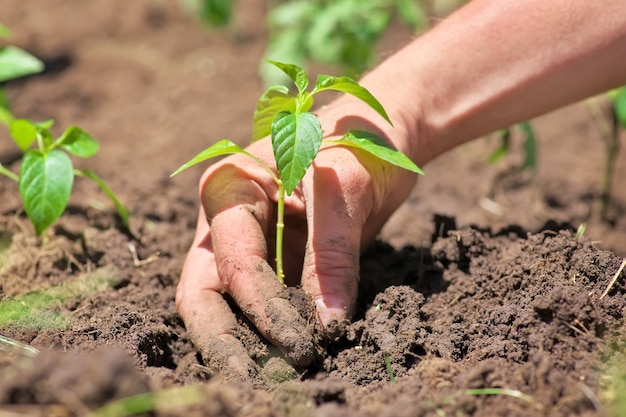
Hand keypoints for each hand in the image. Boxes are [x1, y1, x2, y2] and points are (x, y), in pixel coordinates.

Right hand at [176, 102, 417, 380]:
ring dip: (247, 344)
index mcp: (229, 187)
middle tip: (258, 383)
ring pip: (224, 306)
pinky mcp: (273, 264)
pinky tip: (291, 358)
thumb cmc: (358, 143)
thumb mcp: (347, 188)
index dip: (263, 306)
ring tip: (275, 380)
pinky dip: (271, 334)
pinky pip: (260, 306)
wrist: (379, 136)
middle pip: (203, 293)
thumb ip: (333, 254)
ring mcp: (246, 246)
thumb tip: (327, 325)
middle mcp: (225, 221)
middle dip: (225, 341)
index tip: (302, 342)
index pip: (234, 260)